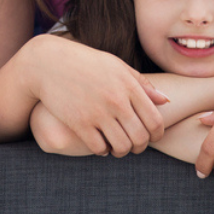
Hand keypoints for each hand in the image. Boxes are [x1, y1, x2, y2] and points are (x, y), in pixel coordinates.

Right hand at [25, 34, 168, 156]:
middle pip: (140, 138)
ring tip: (117, 146)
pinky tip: (100, 144)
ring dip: (122, 151)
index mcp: (129, 85)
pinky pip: (99, 149)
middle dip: (140, 147)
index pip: (155, 121)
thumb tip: (165, 101)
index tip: (151, 136)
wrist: (48, 62)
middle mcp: (116, 100)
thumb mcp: (115, 66)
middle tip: (134, 145)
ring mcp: (97, 113)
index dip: (157, 135)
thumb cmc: (85, 62)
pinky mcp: (79, 123)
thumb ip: (141, 83)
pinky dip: (103, 151)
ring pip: (122, 147)